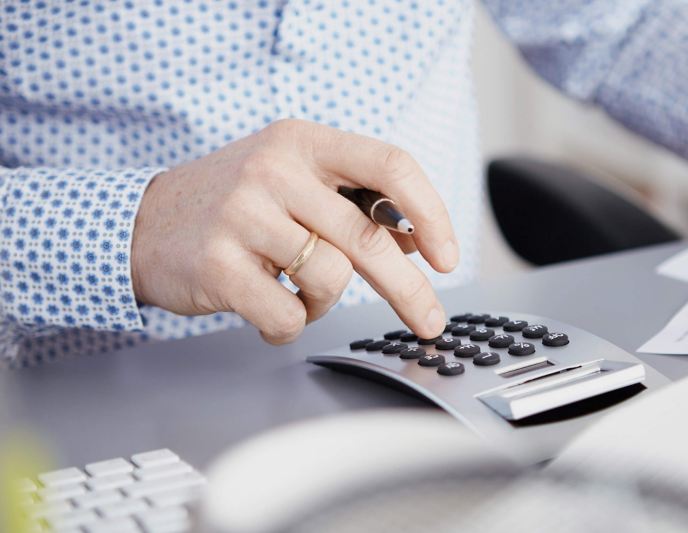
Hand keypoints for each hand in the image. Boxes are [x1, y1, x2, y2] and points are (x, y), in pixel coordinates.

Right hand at [131, 119, 458, 342]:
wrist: (141, 224)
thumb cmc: (232, 206)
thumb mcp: (291, 181)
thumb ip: (350, 203)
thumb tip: (414, 242)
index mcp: (301, 142)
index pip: (389, 165)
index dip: (429, 213)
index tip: (445, 257)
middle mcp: (273, 169)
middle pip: (367, 238)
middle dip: (409, 289)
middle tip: (430, 320)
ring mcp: (242, 215)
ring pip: (330, 280)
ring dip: (323, 302)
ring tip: (294, 291)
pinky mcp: (218, 264)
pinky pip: (288, 315)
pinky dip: (289, 324)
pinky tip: (266, 306)